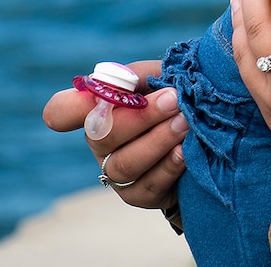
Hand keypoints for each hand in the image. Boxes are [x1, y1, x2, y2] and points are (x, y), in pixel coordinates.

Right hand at [42, 61, 188, 209]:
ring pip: (125, 163)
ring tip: (186, 123)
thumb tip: (124, 82)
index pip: (62, 111)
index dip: (66, 108)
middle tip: (174, 99)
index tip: (96, 96)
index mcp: (97, 110)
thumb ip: (138, 75)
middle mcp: (100, 143)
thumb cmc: (175, 97)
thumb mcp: (159, 77)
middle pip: (102, 135)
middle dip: (141, 117)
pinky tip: (185, 150)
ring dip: (158, 141)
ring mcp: (115, 172)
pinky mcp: (138, 195)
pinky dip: (168, 166)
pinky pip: (147, 185)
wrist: (208, 132)